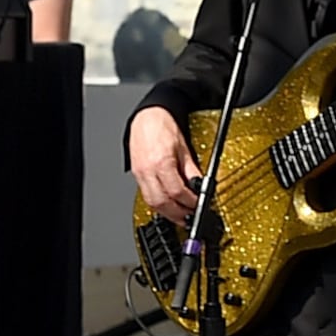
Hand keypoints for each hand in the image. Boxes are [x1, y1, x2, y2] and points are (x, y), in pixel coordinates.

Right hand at [128, 105, 198, 224]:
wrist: (147, 117)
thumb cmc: (164, 127)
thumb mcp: (184, 148)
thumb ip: (192, 170)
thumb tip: (199, 187)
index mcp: (161, 162)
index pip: (176, 191)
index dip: (189, 202)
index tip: (198, 205)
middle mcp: (147, 170)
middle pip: (161, 202)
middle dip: (177, 214)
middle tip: (189, 217)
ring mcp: (139, 174)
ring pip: (151, 203)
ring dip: (167, 213)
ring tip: (180, 216)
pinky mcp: (136, 175)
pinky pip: (146, 196)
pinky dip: (158, 204)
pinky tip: (168, 206)